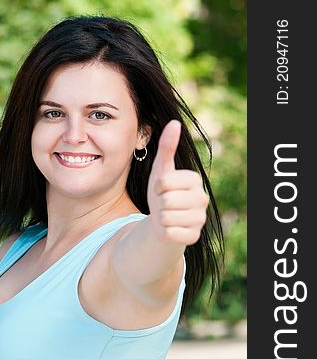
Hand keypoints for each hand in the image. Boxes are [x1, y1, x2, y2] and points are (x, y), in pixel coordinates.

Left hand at [147, 119, 208, 245]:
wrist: (162, 222)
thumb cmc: (161, 194)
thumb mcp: (161, 170)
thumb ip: (167, 147)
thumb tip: (174, 122)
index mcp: (194, 179)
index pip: (165, 181)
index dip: (157, 187)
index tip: (162, 189)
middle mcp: (202, 198)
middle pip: (166, 200)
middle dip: (159, 203)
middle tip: (164, 204)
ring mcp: (200, 219)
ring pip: (166, 217)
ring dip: (160, 218)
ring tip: (166, 216)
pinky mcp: (193, 236)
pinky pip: (169, 233)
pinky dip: (164, 232)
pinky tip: (169, 228)